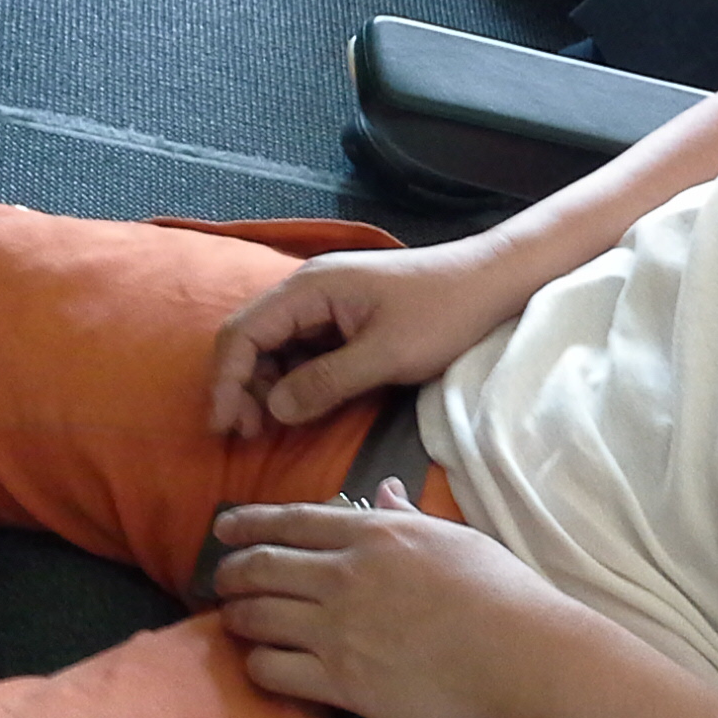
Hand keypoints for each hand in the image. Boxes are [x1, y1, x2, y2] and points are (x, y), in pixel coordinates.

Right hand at [208, 236, 523, 437]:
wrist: (493, 282)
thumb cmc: (445, 312)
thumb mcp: (387, 355)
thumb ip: (327, 383)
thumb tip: (275, 411)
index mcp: (310, 288)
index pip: (242, 333)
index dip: (226, 382)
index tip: (224, 427)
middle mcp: (309, 291)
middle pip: (252, 340)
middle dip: (243, 388)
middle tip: (250, 436)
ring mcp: (328, 304)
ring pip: (277, 348)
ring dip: (268, 387)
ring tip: (272, 428)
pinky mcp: (347, 319)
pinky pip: (305, 351)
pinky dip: (296, 380)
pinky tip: (302, 408)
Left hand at [213, 481, 594, 717]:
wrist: (523, 658)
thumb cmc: (504, 594)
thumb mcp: (457, 539)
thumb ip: (410, 517)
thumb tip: (385, 491)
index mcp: (377, 534)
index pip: (294, 521)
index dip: (250, 523)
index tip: (223, 527)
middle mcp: (346, 576)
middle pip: (262, 567)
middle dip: (231, 573)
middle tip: (222, 581)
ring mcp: (338, 630)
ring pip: (256, 617)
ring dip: (238, 618)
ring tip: (236, 621)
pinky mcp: (341, 682)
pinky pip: (272, 670)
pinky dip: (257, 664)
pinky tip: (264, 664)